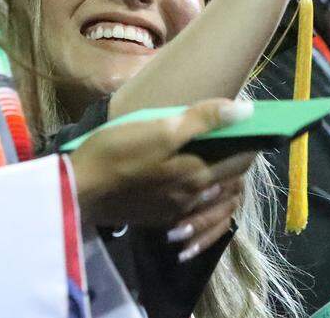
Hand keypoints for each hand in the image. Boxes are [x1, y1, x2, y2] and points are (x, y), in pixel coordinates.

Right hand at [70, 99, 256, 259]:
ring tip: (216, 160)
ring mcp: (176, 212)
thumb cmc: (117, 152)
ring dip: (223, 182)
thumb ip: (204, 119)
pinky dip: (204, 201)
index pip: (242, 160)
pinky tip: (192, 185)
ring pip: (216, 200)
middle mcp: (194, 198)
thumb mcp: (159, 127)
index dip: (251, 142)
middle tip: (233, 139)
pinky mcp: (158, 219)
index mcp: (197, 174)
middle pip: (231, 181)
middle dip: (239, 161)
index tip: (251, 127)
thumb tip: (247, 110)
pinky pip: (196, 214)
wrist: (78, 190)